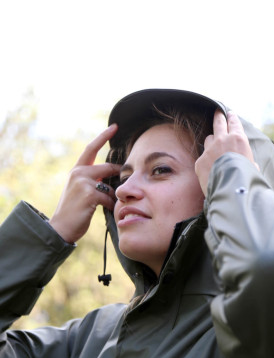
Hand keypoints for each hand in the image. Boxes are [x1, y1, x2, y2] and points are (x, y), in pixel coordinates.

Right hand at [49, 124, 118, 242]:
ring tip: (107, 207)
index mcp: (76, 170)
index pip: (91, 148)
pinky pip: (109, 198)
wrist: (61, 227)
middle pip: (107, 168)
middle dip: (118, 174)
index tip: (115, 127)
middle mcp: (78, 173)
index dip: (103, 137)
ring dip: (112, 198)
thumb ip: (92, 180)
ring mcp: (83, 183)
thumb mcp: (80, 190)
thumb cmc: (74, 212)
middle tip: (125, 178)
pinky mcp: (89, 194)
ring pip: (109, 187)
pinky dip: (111, 206)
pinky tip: (106, 212)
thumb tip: (110, 176)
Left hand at [195, 110, 258, 196]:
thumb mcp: (253, 166)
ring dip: (212, 141)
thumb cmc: (246, 179)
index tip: (230, 114)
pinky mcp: (200, 161)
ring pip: (209, 139)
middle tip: (217, 112)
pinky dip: (207, 161)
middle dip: (218, 116)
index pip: (234, 123)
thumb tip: (249, 164)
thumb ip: (248, 160)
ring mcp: (209, 150)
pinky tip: (210, 169)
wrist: (230, 191)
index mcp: (238, 139)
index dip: (232, 118)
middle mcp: (222, 140)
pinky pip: (203, 157)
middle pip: (218, 123)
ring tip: (215, 147)